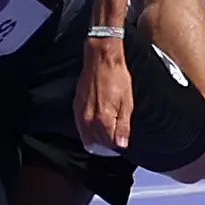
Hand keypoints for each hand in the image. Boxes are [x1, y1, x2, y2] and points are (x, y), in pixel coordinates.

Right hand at [75, 35, 132, 153]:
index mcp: (104, 120)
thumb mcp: (127, 103)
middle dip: (107, 143)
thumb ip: (123, 126)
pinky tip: (96, 125)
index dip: (117, 144)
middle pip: (97, 142)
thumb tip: (122, 144)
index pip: (110, 143)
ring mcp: (81, 114)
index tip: (122, 140)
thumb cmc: (117, 77)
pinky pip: (81, 127)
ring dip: (97, 139)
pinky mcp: (76, 107)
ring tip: (107, 133)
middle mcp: (89, 120)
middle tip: (116, 137)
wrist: (101, 60)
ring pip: (87, 137)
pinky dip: (88, 130)